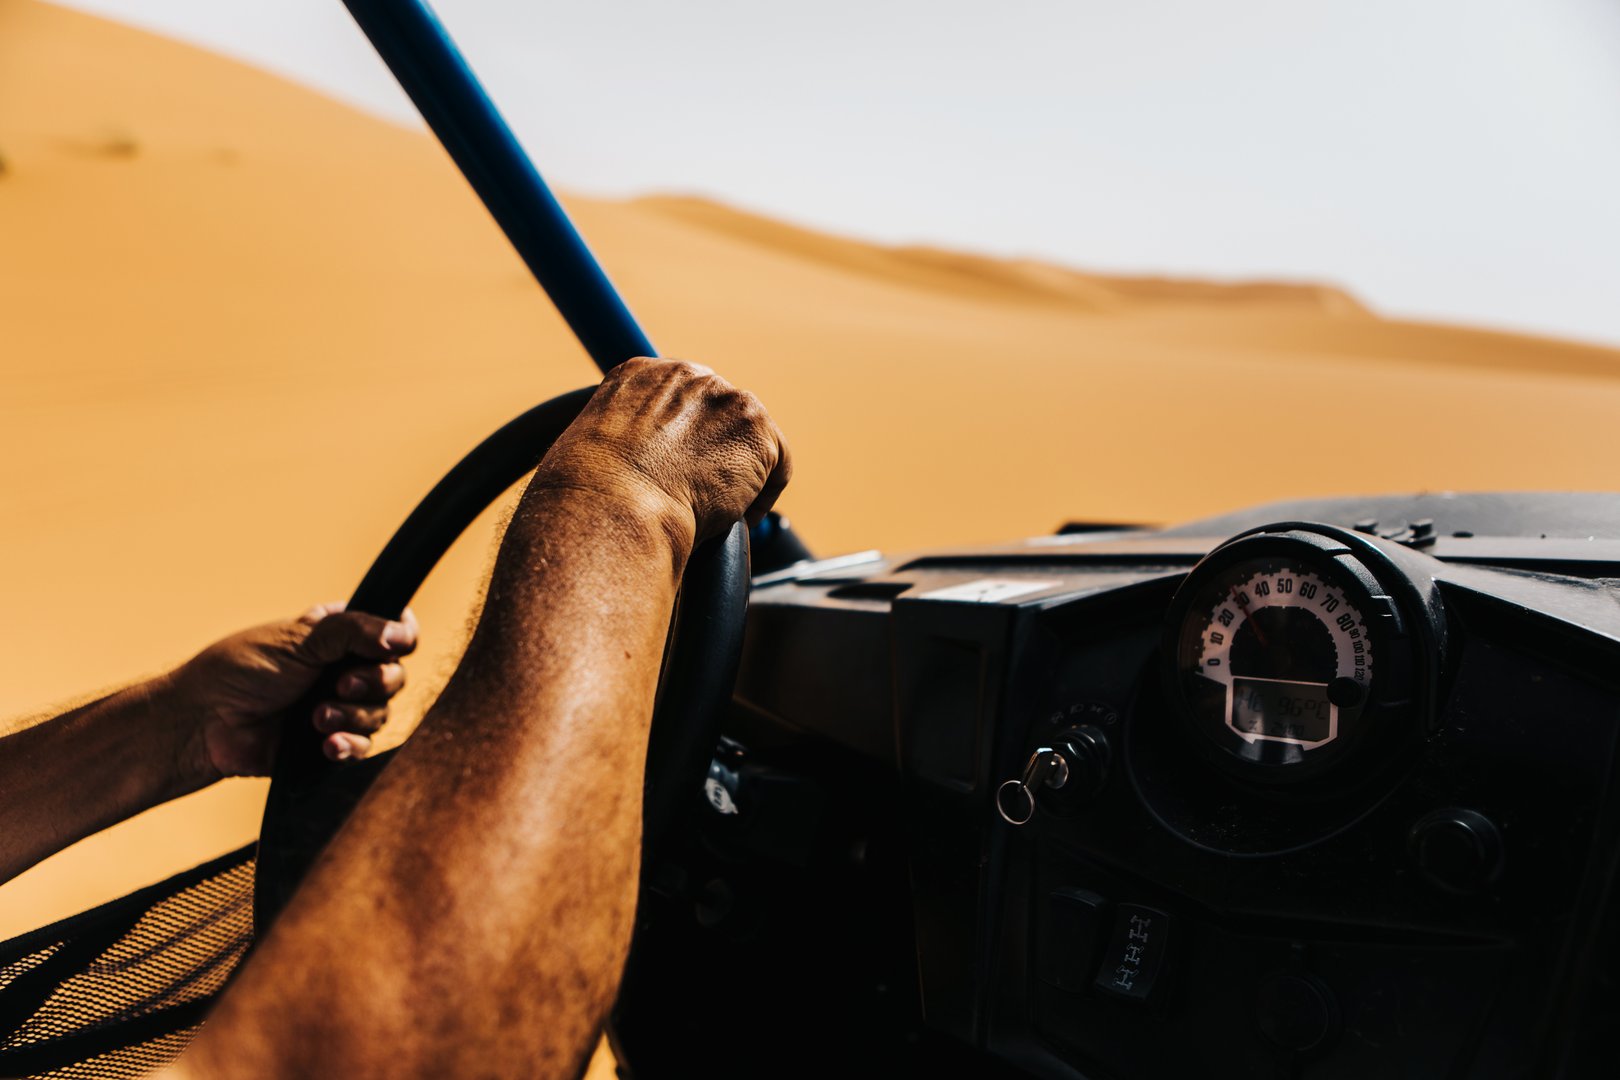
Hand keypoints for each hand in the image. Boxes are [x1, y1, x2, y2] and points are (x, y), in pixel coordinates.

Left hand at [167, 603, 417, 780]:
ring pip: (381, 714)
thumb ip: (355, 630)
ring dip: (353, 716)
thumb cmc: (242, 670)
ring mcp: (338, 707)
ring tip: (316, 717)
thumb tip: (402, 634)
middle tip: (340, 684)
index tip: (394, 644)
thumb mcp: (301, 638)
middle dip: (373, 683)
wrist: (205, 723)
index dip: (401, 638)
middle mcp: (344, 669)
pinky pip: (363, 748)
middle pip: (394, 676)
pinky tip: (327, 743)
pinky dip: (349, 745)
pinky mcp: (329, 743)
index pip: (393, 631)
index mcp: (340, 635)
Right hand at [534, 358, 791, 545]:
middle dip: (714, 451)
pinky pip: (775, 465)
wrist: (615, 507)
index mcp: (639, 374)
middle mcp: (687, 375)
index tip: (680, 468)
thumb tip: (633, 474)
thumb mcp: (593, 454)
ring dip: (739, 475)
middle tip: (704, 493)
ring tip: (719, 511)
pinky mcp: (756, 429)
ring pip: (748, 439)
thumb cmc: (592, 498)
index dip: (684, 439)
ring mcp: (726, 397)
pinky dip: (762, 496)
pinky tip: (738, 518)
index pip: (678, 400)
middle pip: (719, 413)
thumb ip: (623, 446)